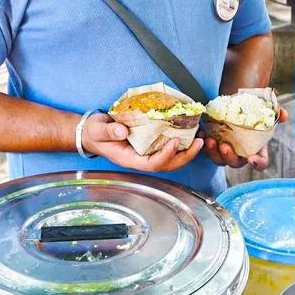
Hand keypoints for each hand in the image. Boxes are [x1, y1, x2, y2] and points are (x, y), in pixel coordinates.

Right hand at [80, 113, 203, 171]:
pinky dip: (182, 143)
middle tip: (199, 142)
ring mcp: (147, 153)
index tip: (176, 142)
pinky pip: (169, 147)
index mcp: (130, 159)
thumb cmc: (96, 132)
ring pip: (171, 159)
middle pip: (167, 165)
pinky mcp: (151, 144)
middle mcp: (141, 159)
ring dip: (188, 151)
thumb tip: (122, 131)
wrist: (93, 132)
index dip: (166, 155)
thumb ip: (109, 131)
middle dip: (185, 156)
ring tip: (201, 138)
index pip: (152, 164)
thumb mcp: (98, 130)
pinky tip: (192, 133)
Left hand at [199, 107, 287, 170]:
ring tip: (209, 140)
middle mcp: (241, 154)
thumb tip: (283, 115)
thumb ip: (276, 113)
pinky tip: (200, 134)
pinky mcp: (213, 146)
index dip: (257, 164)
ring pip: (219, 159)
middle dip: (229, 157)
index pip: (261, 163)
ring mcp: (226, 151)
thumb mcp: (267, 111)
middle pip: (235, 163)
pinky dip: (202, 144)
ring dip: (213, 152)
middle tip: (224, 146)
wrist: (237, 105)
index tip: (252, 159)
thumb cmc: (254, 112)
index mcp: (257, 150)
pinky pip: (206, 150)